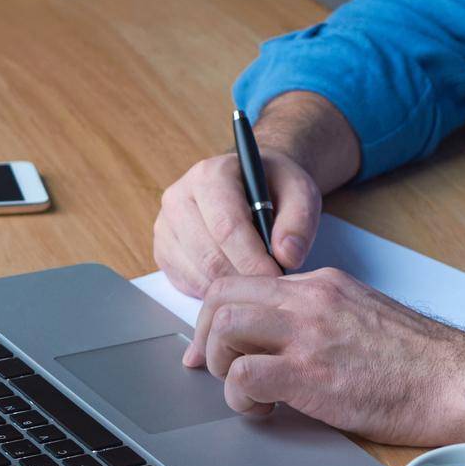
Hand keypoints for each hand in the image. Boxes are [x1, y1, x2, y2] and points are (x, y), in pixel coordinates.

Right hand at [153, 148, 321, 296]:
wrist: (254, 185)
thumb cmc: (276, 186)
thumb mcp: (301, 191)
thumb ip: (300, 220)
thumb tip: (288, 255)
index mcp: (211, 175)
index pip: (227, 226)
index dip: (253, 258)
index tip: (276, 276)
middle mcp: (179, 197)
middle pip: (209, 254)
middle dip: (244, 277)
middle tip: (270, 287)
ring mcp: (166, 226)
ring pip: (197, 273)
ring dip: (231, 287)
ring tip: (258, 283)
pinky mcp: (163, 251)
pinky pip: (187, 284)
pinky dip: (215, 291)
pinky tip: (238, 281)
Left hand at [181, 265, 464, 444]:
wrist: (455, 380)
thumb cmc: (418, 361)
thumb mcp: (364, 317)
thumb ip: (322, 318)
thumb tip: (283, 340)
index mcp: (324, 284)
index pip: (246, 281)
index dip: (219, 315)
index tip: (215, 346)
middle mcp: (311, 299)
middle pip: (222, 296)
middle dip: (206, 337)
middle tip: (214, 369)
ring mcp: (309, 333)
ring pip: (224, 329)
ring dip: (223, 366)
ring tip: (249, 392)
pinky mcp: (309, 373)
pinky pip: (243, 376)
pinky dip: (241, 399)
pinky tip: (268, 411)